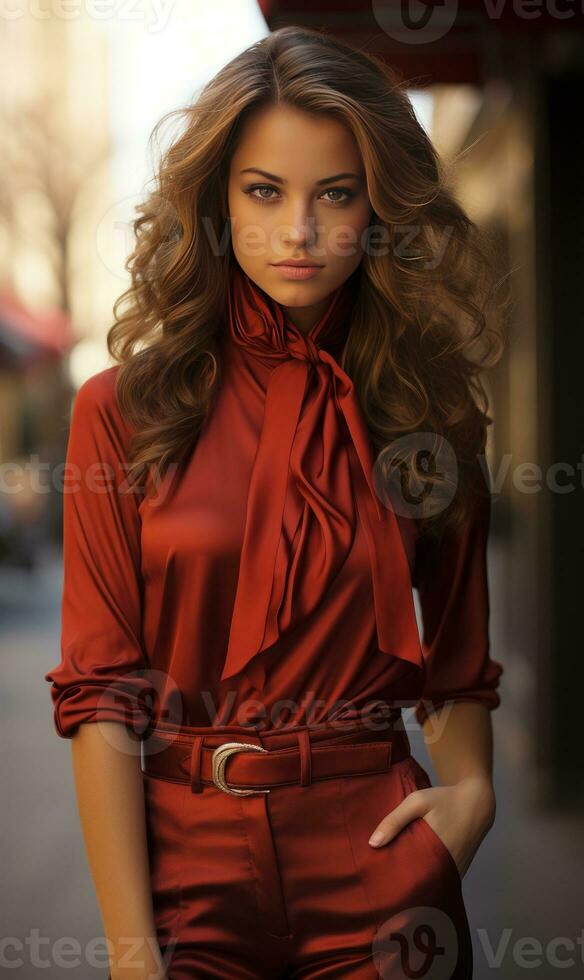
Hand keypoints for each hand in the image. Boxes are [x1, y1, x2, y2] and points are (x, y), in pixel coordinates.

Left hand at [368, 774, 495, 877]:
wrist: (477, 802)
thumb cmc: (445, 800)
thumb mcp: (417, 802)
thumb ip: (394, 820)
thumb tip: (373, 844)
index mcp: (434, 854)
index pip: (410, 880)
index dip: (394, 885)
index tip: (378, 886)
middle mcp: (446, 869)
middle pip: (420, 886)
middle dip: (402, 887)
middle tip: (382, 887)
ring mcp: (455, 872)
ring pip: (431, 884)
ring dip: (416, 884)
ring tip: (394, 884)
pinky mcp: (459, 871)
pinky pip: (440, 880)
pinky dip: (428, 879)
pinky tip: (414, 875)